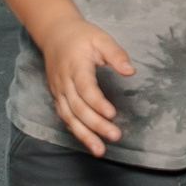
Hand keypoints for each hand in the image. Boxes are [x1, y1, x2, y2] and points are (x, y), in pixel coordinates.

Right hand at [36, 16, 135, 154]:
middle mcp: (64, 82)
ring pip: (69, 117)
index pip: (85, 88)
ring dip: (84, 135)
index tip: (112, 114)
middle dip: (95, 125)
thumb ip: (116, 54)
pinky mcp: (57, 97)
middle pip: (78, 108)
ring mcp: (58, 91)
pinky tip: (89, 142)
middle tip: (115, 136)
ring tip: (100, 150)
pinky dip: (75, 131)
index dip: (97, 103)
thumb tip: (131, 71)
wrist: (54, 34)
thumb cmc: (82, 36)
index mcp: (76, 66)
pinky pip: (65, 117)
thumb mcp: (101, 38)